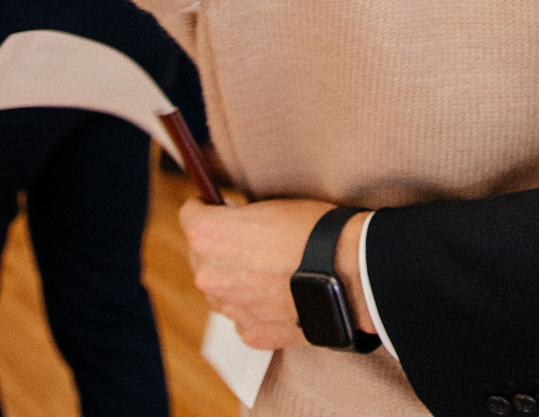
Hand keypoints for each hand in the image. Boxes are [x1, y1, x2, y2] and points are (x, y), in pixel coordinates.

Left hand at [183, 196, 368, 350]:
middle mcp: (209, 275)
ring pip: (222, 290)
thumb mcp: (269, 205)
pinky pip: (245, 316)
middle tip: (248, 240)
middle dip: (220, 247)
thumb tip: (233, 222)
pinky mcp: (251, 333)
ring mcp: (229, 308)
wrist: (348, 272)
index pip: (189, 216)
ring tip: (270, 271)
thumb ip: (239, 219)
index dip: (204, 209)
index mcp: (208, 236)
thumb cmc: (313, 231)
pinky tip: (281, 295)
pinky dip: (257, 307)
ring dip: (236, 280)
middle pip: (201, 256)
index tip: (214, 208)